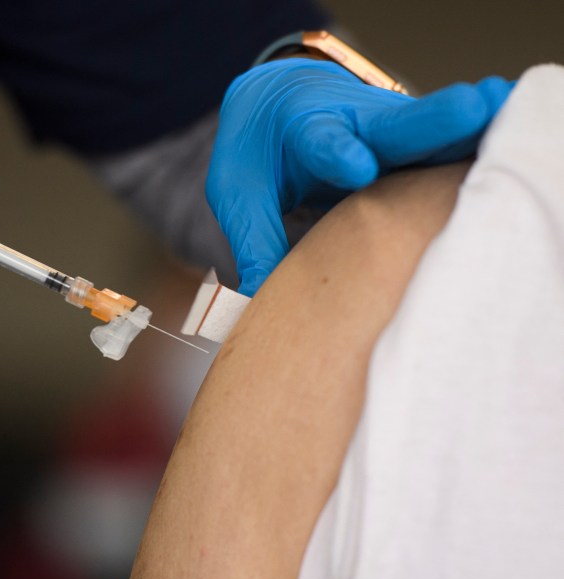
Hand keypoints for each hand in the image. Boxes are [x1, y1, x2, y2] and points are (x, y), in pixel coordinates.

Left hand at [206, 58, 512, 295]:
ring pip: (437, 135)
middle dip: (433, 122)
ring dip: (473, 136)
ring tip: (511, 124)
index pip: (323, 142)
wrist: (276, 107)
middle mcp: (357, 125)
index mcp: (305, 130)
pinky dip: (479, 153)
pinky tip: (512, 150)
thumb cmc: (258, 155)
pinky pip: (450, 152)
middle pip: (397, 125)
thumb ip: (257, 239)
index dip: (339, 153)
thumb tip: (263, 298)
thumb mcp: (240, 194)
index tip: (356, 165)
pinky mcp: (417, 148)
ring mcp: (393, 134)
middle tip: (471, 109)